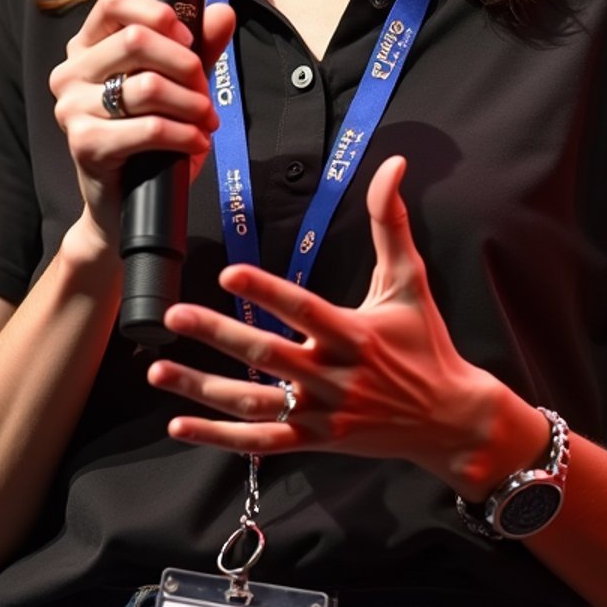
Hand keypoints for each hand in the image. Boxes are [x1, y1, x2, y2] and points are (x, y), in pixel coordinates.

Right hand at [49, 0, 236, 249]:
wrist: (125, 202)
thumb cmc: (148, 139)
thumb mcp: (176, 85)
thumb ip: (197, 48)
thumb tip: (223, 12)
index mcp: (86, 47)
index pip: (114, 1)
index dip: (158, 13)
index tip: (188, 41)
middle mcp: (70, 72)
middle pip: (136, 40)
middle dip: (186, 65)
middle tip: (204, 90)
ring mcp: (71, 108)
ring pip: (147, 86)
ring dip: (191, 104)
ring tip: (205, 120)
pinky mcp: (84, 143)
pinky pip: (148, 128)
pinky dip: (184, 134)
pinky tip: (196, 142)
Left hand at [146, 155, 540, 493]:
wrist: (449, 419)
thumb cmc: (426, 343)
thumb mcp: (410, 281)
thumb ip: (391, 222)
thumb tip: (393, 164)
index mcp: (353, 334)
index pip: (302, 309)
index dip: (265, 292)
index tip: (228, 273)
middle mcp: (333, 376)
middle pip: (267, 355)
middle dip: (217, 335)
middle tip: (175, 313)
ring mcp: (320, 413)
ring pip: (253, 402)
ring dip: (202, 388)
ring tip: (158, 368)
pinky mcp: (313, 440)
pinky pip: (259, 442)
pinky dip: (218, 437)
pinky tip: (178, 425)